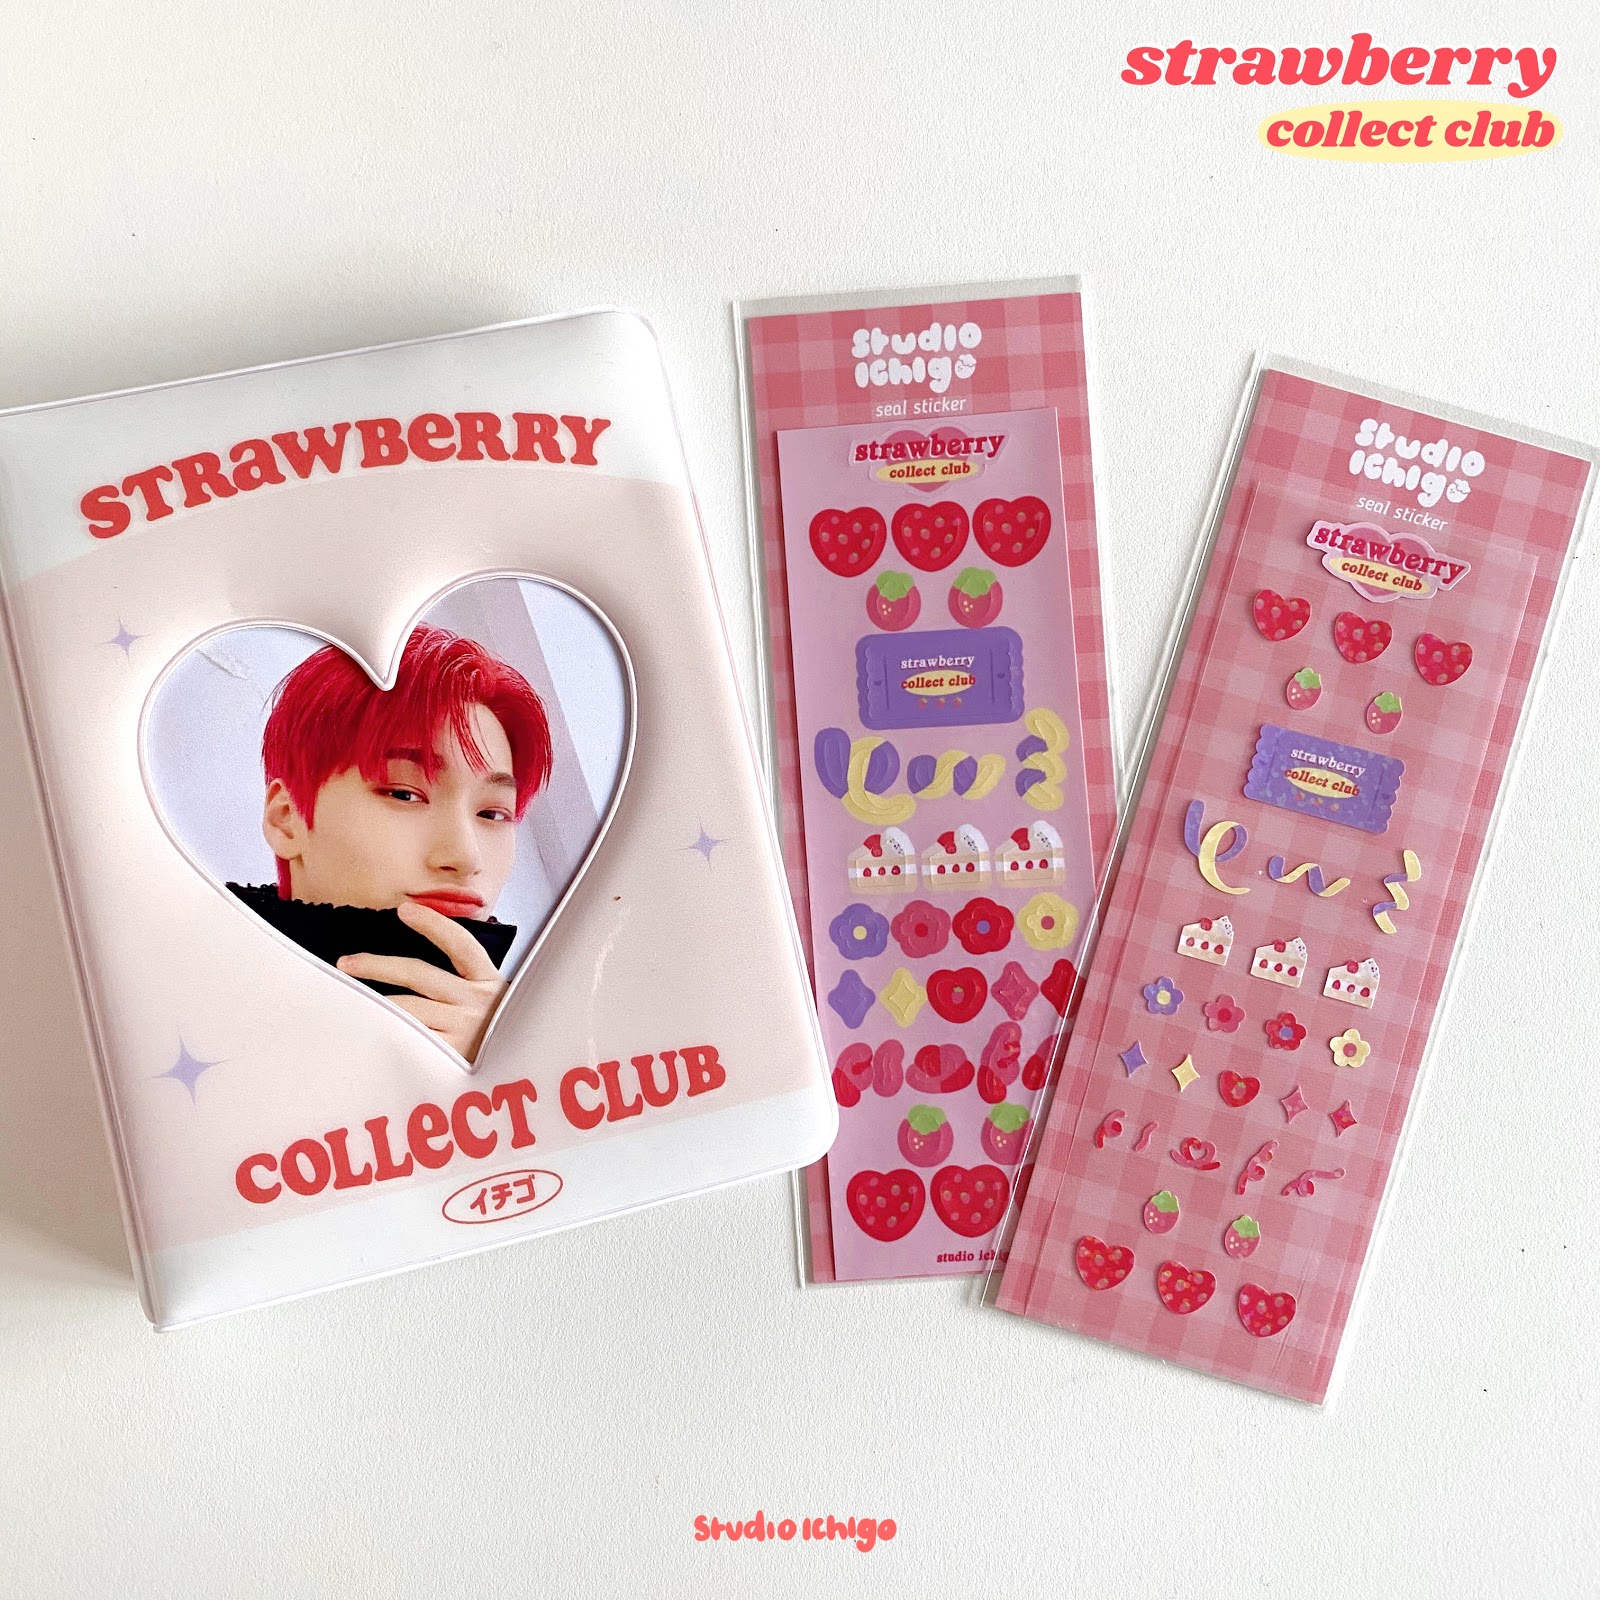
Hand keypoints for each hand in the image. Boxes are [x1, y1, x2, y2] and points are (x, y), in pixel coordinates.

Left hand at [337, 902, 507, 1063]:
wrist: (518, 1072)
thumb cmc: (495, 1033)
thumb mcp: (491, 999)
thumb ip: (462, 979)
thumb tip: (415, 958)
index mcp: (487, 981)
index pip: (460, 944)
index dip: (433, 924)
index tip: (405, 910)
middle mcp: (476, 1003)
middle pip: (418, 974)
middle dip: (377, 965)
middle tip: (346, 963)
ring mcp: (461, 1031)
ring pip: (405, 1009)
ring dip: (373, 1003)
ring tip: (350, 1002)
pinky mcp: (448, 1058)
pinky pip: (407, 1039)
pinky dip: (386, 1032)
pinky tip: (369, 1030)